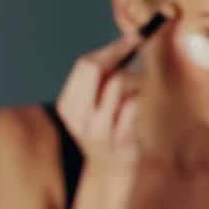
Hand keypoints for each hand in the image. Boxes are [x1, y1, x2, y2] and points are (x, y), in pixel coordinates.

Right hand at [54, 33, 143, 175]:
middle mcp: (78, 116)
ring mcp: (98, 129)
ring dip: (133, 79)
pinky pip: (134, 102)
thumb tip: (126, 42)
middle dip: (119, 52)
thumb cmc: (106, 129)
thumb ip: (101, 79)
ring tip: (135, 89)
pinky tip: (138, 106)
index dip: (110, 49)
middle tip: (138, 43)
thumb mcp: (93, 106)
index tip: (131, 38)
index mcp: (68, 105)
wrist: (111, 171)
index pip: (85, 65)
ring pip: (117, 82)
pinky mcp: (120, 138)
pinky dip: (140, 97)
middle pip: (95, 68)